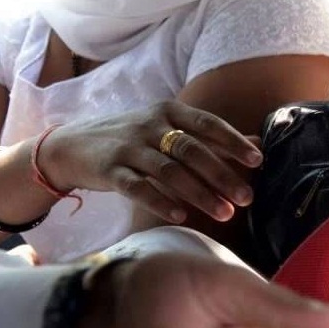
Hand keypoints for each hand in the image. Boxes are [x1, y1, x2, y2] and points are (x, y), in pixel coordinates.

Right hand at [37, 101, 261, 224]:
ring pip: (169, 171)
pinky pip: (138, 188)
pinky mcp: (109, 170)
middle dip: (222, 175)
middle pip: (192, 150)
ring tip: (224, 213)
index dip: (233, 141)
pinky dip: (161, 201)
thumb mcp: (168, 128)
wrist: (70, 145)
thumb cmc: (132, 138)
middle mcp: (149, 125)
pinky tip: (182, 216)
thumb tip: (257, 142)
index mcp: (169, 111)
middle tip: (246, 198)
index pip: (207, 123)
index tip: (258, 161)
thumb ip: (209, 136)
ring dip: (200, 193)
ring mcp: (128, 147)